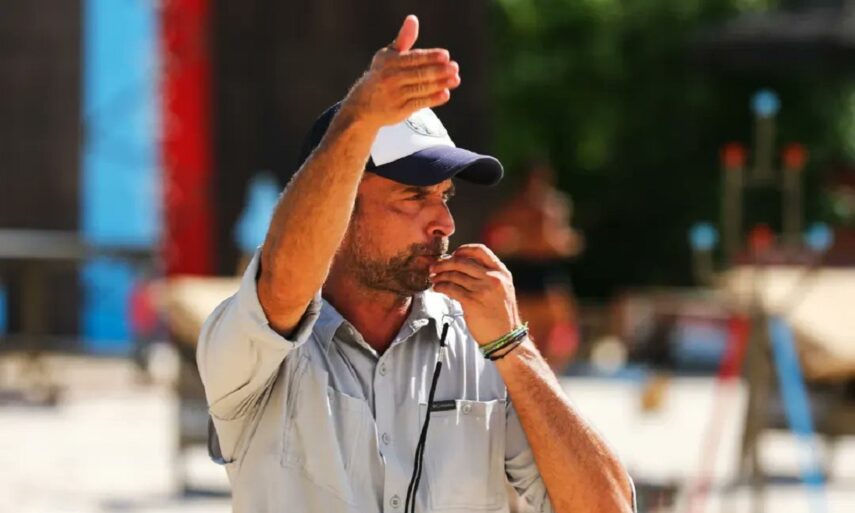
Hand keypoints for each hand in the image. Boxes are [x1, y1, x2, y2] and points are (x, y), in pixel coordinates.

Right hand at [340, 15, 460, 128]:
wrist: (363, 105)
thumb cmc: (381, 75)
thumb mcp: (388, 56)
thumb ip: (404, 39)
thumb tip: (413, 19)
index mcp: (388, 62)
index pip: (413, 58)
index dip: (430, 57)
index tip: (446, 55)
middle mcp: (390, 78)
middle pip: (419, 74)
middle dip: (439, 71)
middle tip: (455, 68)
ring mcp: (394, 95)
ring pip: (420, 88)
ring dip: (440, 84)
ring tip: (455, 80)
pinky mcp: (398, 110)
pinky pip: (418, 103)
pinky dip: (433, 99)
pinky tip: (445, 94)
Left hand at [429, 244, 521, 345]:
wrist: (506, 338)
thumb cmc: (502, 315)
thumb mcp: (502, 290)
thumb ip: (488, 277)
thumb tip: (462, 267)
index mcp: (502, 272)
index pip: (480, 251)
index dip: (464, 250)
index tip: (453, 254)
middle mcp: (493, 278)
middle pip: (462, 262)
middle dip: (444, 263)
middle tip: (434, 267)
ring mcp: (483, 290)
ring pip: (454, 275)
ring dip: (440, 276)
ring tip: (434, 279)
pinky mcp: (472, 302)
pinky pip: (451, 289)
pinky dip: (441, 287)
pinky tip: (437, 289)